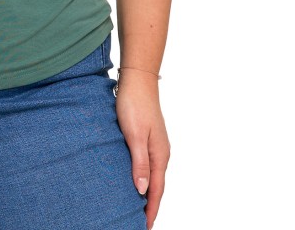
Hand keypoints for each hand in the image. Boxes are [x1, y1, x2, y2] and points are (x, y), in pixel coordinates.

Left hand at [114, 71, 170, 229]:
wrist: (137, 79)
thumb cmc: (134, 104)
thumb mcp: (134, 135)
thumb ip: (139, 163)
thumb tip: (142, 190)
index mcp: (159, 155)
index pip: (156, 191)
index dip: (150, 210)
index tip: (145, 227)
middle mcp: (160, 153)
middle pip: (156, 186)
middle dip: (150, 206)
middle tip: (140, 222)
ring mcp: (156, 145)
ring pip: (152, 175)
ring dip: (146, 192)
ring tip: (137, 207)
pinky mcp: (148, 137)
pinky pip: (147, 164)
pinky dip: (143, 177)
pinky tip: (134, 179)